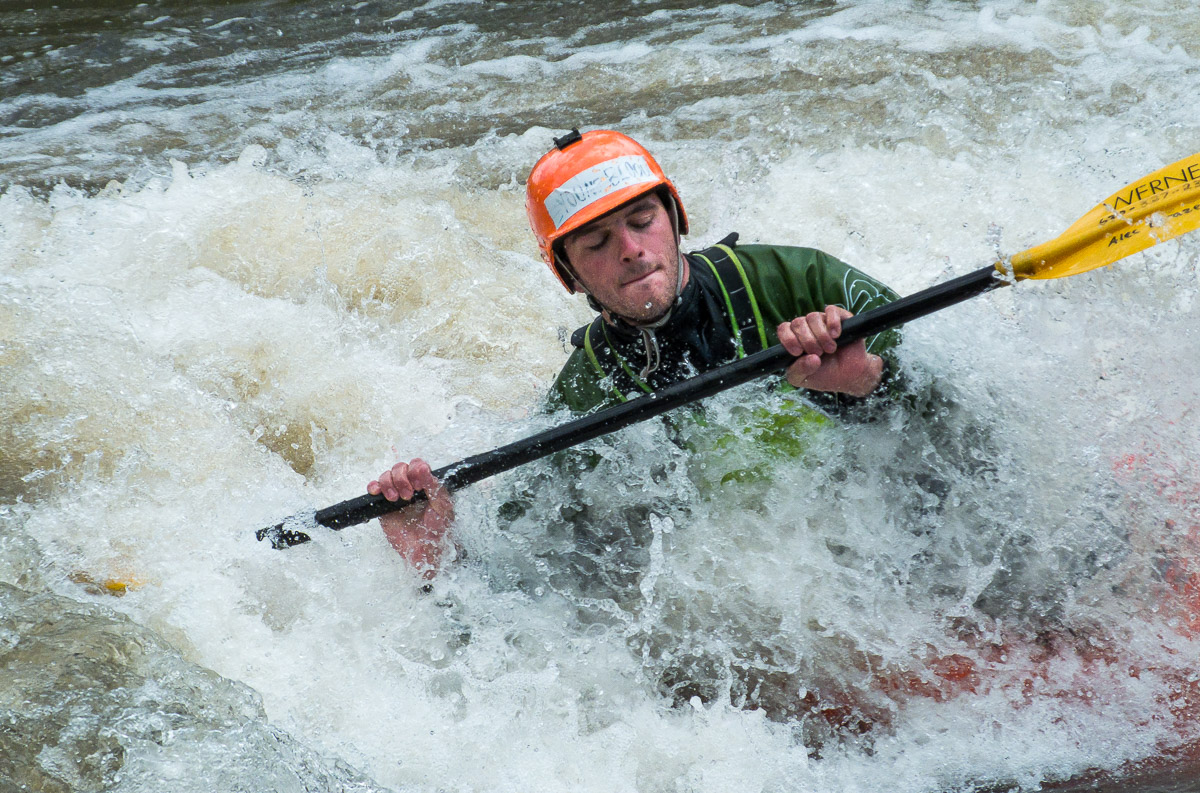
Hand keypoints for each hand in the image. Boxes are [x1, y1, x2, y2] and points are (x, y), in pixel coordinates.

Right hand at [367, 458, 453, 579]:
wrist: (424, 550)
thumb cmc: (438, 530)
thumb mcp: (443, 507)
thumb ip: (435, 487)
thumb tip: (424, 468)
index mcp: (427, 484)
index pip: (417, 465)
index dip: (415, 469)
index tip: (419, 484)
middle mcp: (411, 487)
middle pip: (400, 467)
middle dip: (402, 478)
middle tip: (409, 495)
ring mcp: (397, 495)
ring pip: (387, 475)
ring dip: (389, 483)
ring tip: (397, 499)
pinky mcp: (384, 506)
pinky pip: (374, 488)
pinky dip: (374, 486)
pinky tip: (379, 493)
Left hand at [777, 306, 883, 396]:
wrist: (850, 376)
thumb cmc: (824, 375)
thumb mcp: (803, 379)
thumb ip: (799, 370)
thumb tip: (811, 358)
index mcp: (795, 339)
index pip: (784, 329)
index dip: (788, 338)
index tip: (798, 352)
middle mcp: (807, 328)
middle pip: (798, 322)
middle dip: (807, 341)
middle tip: (818, 353)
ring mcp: (822, 321)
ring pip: (813, 316)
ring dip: (821, 335)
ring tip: (830, 349)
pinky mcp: (840, 318)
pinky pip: (831, 310)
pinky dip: (832, 322)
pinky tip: (836, 335)